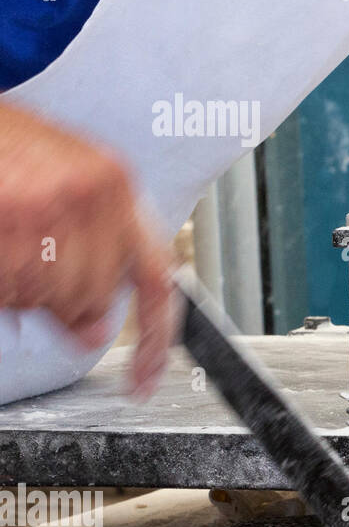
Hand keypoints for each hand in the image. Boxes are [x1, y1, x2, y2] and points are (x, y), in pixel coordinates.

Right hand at [0, 101, 174, 395]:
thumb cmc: (2, 146)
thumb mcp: (64, 185)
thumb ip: (94, 255)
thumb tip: (97, 332)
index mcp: (116, 185)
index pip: (155, 278)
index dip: (155, 337)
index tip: (146, 380)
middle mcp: (90, 196)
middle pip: (91, 300)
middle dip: (56, 299)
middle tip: (25, 260)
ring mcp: (43, 208)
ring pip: (43, 300)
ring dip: (16, 288)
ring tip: (5, 240)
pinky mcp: (5, 219)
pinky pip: (9, 292)